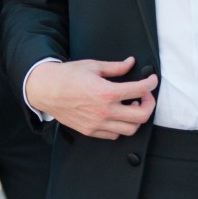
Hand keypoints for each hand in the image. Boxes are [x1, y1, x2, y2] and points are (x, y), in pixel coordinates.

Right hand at [25, 57, 157, 139]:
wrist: (45, 90)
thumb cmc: (67, 76)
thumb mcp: (93, 66)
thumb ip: (115, 67)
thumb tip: (130, 63)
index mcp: (106, 92)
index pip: (139, 90)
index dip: (150, 84)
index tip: (151, 80)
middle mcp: (104, 111)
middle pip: (141, 116)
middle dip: (149, 104)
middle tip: (145, 96)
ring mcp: (97, 124)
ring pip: (130, 129)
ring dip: (136, 117)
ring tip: (131, 106)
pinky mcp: (91, 131)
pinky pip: (115, 135)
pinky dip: (121, 126)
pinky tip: (118, 115)